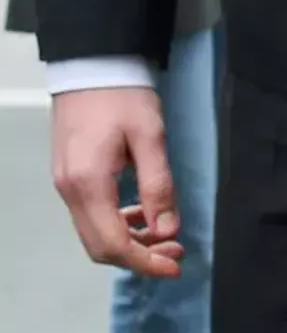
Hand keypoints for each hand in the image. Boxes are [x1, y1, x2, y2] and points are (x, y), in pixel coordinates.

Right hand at [52, 87, 182, 277]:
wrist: (91, 66)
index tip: (174, 266)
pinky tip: (143, 214)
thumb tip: (168, 229)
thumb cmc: (122, 95)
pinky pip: (91, 215)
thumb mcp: (150, 138)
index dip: (145, 262)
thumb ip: (158, 186)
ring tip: (166, 234)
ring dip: (129, 242)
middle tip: (175, 251)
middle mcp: (70, 191)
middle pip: (100, 246)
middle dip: (139, 257)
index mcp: (88, 184)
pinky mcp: (70, 176)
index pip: (114, 243)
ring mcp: (65, 184)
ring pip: (94, 233)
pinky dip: (117, 224)